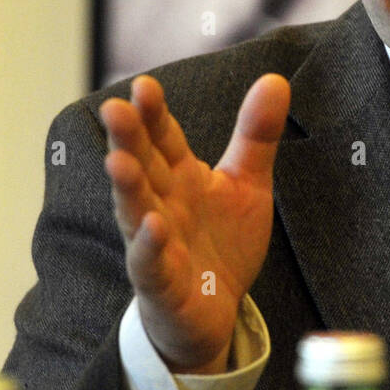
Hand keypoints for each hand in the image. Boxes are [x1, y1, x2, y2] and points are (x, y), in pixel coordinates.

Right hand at [99, 73, 290, 374]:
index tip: (145, 86)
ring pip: (135, 212)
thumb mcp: (247, 182)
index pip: (163, 139)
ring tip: (117, 161)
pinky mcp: (161, 284)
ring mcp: (156, 244)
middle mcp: (161, 204)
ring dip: (126, 188)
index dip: (154, 114)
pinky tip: (153, 225)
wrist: (217, 311)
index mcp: (180, 177)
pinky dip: (149, 246)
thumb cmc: (221, 241)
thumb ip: (256, 134)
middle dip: (128, 139)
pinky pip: (150, 264)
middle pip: (142, 167)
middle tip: (114, 108)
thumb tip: (275, 78)